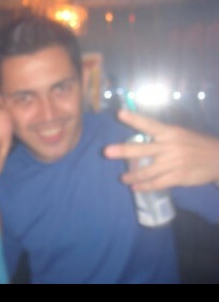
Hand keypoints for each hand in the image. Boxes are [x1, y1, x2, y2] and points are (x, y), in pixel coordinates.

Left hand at [104, 110, 218, 190]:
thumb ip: (160, 136)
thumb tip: (136, 137)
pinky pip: (157, 183)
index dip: (135, 119)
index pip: (149, 124)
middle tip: (106, 152)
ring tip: (122, 178)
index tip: (120, 114)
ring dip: (132, 175)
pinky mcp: (178, 177)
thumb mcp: (179, 134)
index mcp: (170, 132)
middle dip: (124, 151)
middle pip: (142, 149)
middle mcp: (170, 146)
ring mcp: (173, 163)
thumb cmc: (194, 144)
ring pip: (147, 171)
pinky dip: (144, 186)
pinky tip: (135, 187)